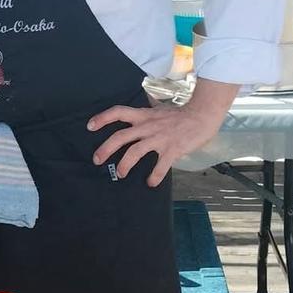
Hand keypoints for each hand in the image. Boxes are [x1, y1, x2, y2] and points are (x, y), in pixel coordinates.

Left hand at [88, 78, 238, 186]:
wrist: (202, 115)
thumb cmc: (181, 114)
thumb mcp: (159, 110)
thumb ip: (147, 113)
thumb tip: (138, 111)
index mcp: (144, 116)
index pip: (119, 112)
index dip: (103, 118)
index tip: (90, 126)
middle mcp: (148, 126)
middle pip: (121, 136)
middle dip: (106, 148)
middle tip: (97, 160)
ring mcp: (159, 138)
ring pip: (135, 151)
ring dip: (125, 164)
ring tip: (120, 173)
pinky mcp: (172, 149)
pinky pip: (160, 166)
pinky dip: (154, 176)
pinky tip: (151, 183)